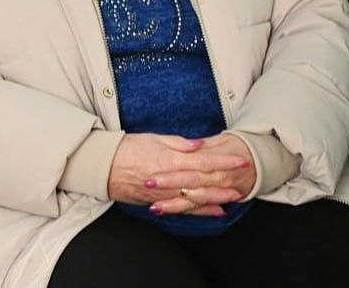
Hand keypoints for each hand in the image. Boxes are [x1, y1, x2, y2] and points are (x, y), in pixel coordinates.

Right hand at [108, 133, 247, 216]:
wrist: (102, 167)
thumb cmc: (125, 148)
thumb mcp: (151, 138)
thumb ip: (177, 143)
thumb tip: (199, 145)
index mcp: (169, 159)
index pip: (203, 161)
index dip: (223, 161)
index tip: (240, 160)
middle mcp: (169, 179)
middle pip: (204, 182)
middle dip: (226, 181)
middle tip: (246, 181)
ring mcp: (164, 193)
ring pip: (196, 198)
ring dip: (217, 197)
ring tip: (235, 196)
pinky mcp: (158, 202)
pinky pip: (184, 208)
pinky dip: (201, 211)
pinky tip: (215, 211)